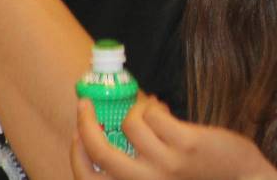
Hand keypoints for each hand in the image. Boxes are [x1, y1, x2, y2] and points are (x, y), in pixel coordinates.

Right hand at [71, 97, 276, 179]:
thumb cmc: (198, 178)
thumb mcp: (160, 177)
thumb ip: (136, 161)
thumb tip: (108, 125)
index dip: (77, 154)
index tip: (77, 130)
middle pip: (101, 152)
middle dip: (87, 123)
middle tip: (85, 104)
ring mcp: (166, 166)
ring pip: (131, 122)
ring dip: (138, 109)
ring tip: (152, 111)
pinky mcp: (185, 146)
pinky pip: (154, 113)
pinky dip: (156, 106)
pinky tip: (166, 111)